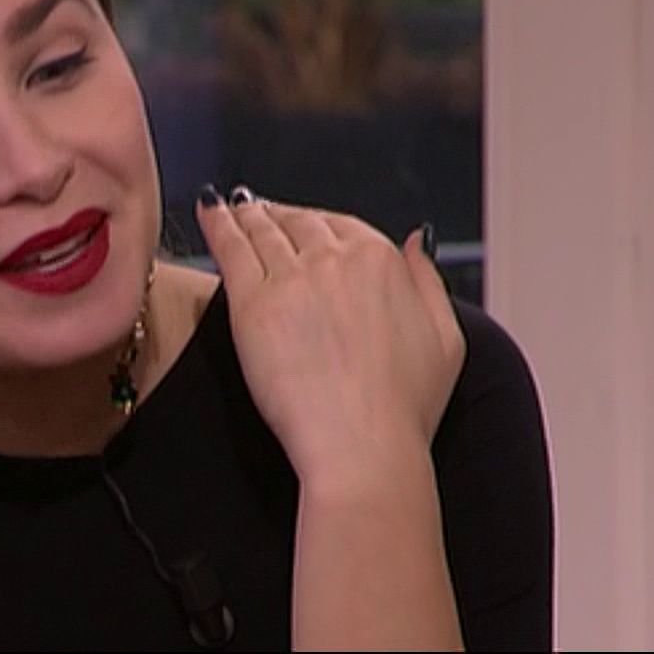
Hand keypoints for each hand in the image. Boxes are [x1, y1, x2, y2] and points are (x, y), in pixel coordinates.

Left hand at [195, 187, 465, 489]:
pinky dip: (218, 225)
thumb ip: (428, 281)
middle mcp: (336, 259)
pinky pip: (231, 249)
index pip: (343, 225)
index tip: (305, 223)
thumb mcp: (445, 338)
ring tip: (232, 207)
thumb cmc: (406, 409)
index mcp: (382, 261)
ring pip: (264, 231)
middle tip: (261, 210)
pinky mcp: (253, 304)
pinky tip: (208, 210)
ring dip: (247, 215)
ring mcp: (292, 278)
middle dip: (280, 215)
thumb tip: (416, 240)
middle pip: (301, 223)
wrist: (364, 447)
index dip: (319, 223)